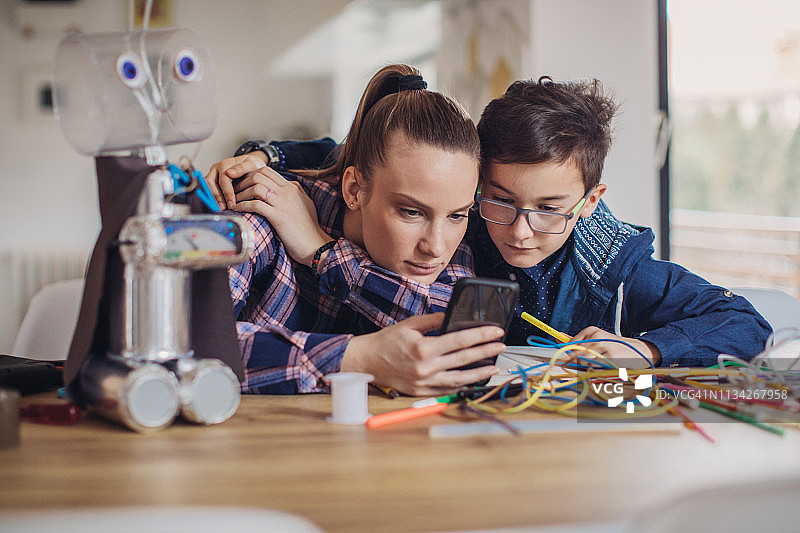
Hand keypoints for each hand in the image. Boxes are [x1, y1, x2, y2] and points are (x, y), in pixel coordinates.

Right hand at [203, 152, 267, 208]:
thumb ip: (242, 167)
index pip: (223, 180)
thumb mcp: (252, 163)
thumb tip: (229, 173)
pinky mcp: (213, 182)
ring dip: (213, 199)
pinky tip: (220, 206)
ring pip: (208, 187)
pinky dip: (214, 198)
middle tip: (222, 209)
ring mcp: (213, 176)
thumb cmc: (252, 166)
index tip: (231, 204)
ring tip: (221, 209)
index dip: (227, 193)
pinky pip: (209, 190)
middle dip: (216, 197)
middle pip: (211, 183)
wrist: (252, 166)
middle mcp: (216, 170)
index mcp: (225, 164)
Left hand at [231, 168, 330, 266]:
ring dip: (240, 193)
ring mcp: (283, 203)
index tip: (241, 183)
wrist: (315, 245)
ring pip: (255, 187)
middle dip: (242, 181)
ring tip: (234, 201)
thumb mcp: (306, 203)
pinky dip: (243, 205)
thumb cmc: (309, 227)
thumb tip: (289, 183)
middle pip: (258, 175)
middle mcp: (287, 192)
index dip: (250, 174)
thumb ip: (296, 191)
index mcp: (292, 188)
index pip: (267, 171)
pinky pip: (255, 205)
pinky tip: (237, 210)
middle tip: (234, 191)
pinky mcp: (278, 217)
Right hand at [341, 313, 505, 396]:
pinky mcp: (422, 391)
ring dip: (479, 372)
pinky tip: (473, 379)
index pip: (460, 340)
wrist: (367, 362)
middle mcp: (427, 366)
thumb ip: (434, 321)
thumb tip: (453, 317)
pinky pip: (447, 389)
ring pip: (460, 378)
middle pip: (464, 359)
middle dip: (486, 351)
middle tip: (501, 346)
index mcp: (424, 347)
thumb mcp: (410, 325)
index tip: (496, 331)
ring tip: (494, 367)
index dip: (481, 335)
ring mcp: (425, 381)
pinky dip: (462, 384)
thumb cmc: (386, 342)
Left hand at [569, 326, 661, 367]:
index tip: (576, 362)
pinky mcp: (611, 357)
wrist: (641, 350)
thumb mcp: (596, 339)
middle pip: (575, 357)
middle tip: (591, 367)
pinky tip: (606, 369)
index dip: (571, 358)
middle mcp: (595, 336)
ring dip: (589, 370)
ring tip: (600, 367)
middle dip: (579, 366)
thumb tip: (557, 338)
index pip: (569, 347)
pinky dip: (598, 373)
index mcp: (590, 331)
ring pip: (584, 364)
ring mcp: (603, 346)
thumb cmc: (615, 347)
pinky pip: (595, 369)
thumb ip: (577, 340)